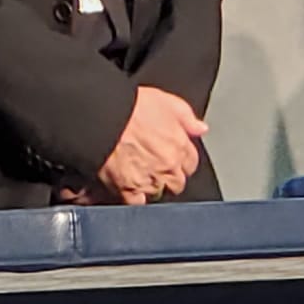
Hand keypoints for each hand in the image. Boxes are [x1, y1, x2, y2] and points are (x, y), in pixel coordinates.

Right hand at [97, 87, 206, 204]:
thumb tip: (200, 129)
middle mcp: (168, 165)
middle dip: (170, 175)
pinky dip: (135, 197)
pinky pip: (137, 203)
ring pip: (159, 192)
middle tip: (154, 164)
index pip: (190, 163)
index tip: (171, 155)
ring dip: (153, 185)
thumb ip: (187, 117)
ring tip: (139, 172)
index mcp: (179, 145)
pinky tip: (130, 187)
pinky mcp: (128, 189)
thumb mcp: (165, 101)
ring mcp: (149, 179)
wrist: (103, 115)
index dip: (180, 158)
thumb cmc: (130, 106)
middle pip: (178, 181)